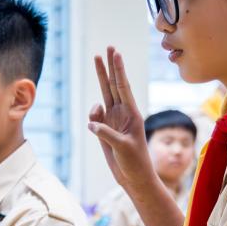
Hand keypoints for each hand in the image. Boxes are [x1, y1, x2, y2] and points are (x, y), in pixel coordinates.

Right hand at [89, 47, 154, 191]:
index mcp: (132, 113)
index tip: (115, 53)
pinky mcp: (104, 128)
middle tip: (107, 48)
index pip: (123, 87)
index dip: (118, 69)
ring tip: (95, 107)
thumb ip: (106, 133)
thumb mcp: (123, 147)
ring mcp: (113, 120)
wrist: (133, 177)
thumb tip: (91, 123)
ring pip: (104, 96)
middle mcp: (123, 113)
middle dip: (109, 67)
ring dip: (99, 85)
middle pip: (113, 84)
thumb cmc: (135, 162)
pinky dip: (92, 117)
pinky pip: (94, 116)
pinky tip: (94, 127)